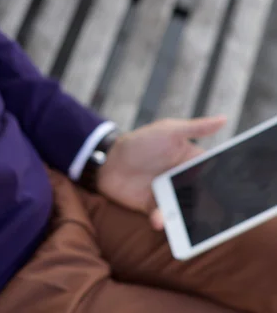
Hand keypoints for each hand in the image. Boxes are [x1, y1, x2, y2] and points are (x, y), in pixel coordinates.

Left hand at [96, 117, 226, 229]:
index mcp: (190, 162)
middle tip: (220, 215)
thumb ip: (196, 128)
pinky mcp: (153, 207)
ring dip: (189, 219)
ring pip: (186, 211)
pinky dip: (162, 221)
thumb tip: (224, 119)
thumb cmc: (140, 141)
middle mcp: (182, 180)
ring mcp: (168, 194)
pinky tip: (159, 220)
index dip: (225, 181)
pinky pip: (162, 218)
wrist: (108, 159)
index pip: (214, 173)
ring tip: (194, 227)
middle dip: (212, 206)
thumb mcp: (169, 130)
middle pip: (203, 196)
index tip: (238, 192)